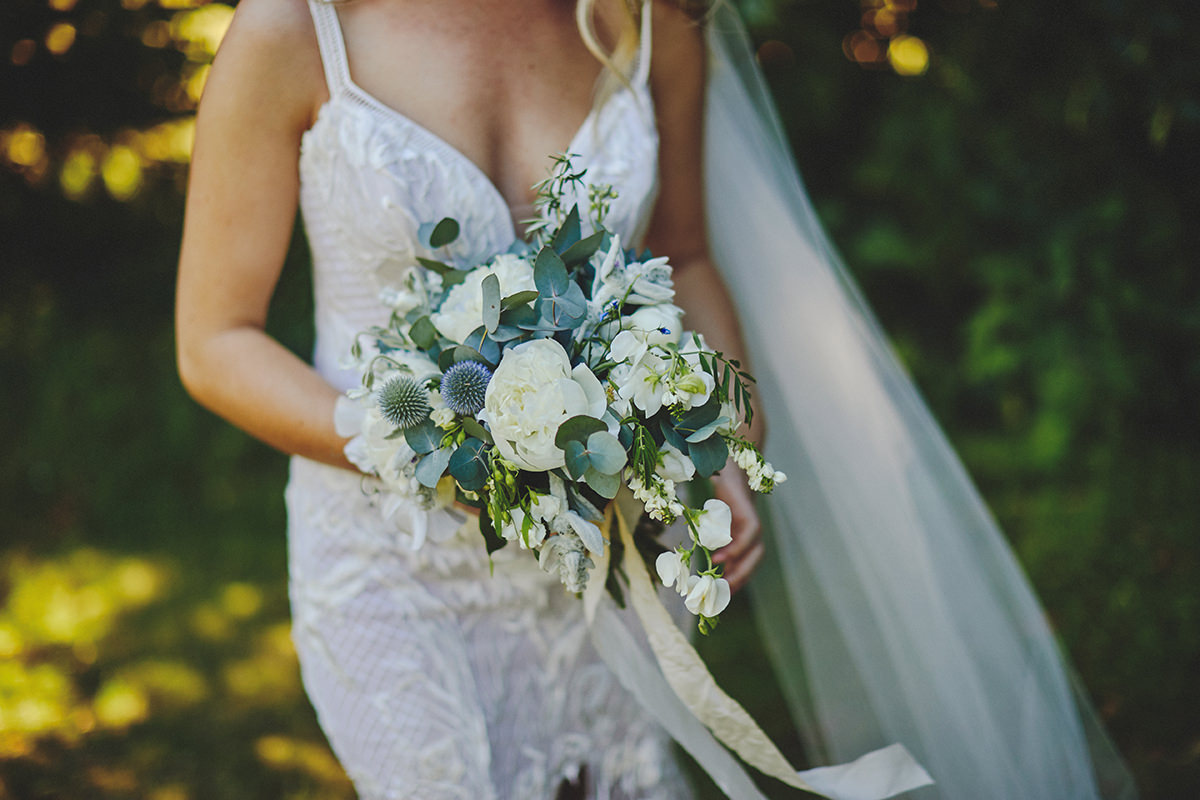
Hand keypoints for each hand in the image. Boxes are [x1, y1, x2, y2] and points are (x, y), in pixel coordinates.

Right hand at [710, 464, 763, 592]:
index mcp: (744, 545)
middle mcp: (752, 539)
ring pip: (752, 555)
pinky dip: (736, 550)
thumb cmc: (718, 503)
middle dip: (737, 582)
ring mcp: (753, 529)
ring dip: (738, 570)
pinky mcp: (751, 517)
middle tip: (720, 597)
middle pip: (750, 567)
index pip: (743, 571)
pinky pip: (747, 538)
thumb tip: (697, 568)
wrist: (726, 474)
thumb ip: (710, 547)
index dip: (733, 586)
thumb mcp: (712, 529)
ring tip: (719, 581)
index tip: (718, 601)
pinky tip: (720, 558)